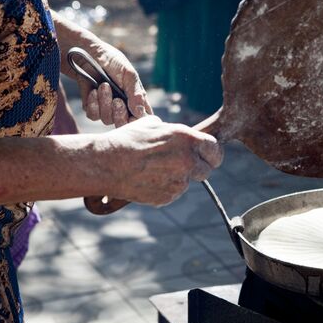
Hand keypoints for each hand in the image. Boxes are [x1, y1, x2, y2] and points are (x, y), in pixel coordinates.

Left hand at [77, 42, 152, 126]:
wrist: (86, 53)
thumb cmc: (111, 60)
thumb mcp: (128, 74)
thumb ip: (136, 94)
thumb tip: (141, 113)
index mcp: (135, 99)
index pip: (141, 118)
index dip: (137, 121)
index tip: (133, 117)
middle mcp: (122, 106)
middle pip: (124, 124)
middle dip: (120, 115)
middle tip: (117, 101)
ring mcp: (106, 108)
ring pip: (108, 120)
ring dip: (105, 103)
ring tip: (103, 86)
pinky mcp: (92, 107)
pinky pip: (93, 115)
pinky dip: (93, 103)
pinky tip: (93, 90)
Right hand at [98, 116, 222, 205]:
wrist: (106, 164)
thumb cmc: (127, 140)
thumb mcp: (153, 125)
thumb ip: (174, 132)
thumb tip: (180, 136)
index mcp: (187, 139)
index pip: (215, 150)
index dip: (212, 154)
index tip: (208, 156)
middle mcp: (187, 161)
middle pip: (206, 170)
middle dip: (197, 168)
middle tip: (180, 164)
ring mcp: (179, 182)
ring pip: (187, 182)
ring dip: (177, 178)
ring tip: (154, 169)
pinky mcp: (168, 197)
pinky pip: (173, 193)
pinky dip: (164, 188)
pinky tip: (148, 179)